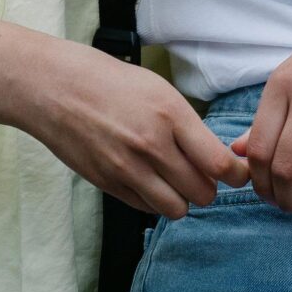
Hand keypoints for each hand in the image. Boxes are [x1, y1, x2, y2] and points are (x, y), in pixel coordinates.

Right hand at [17, 41, 248, 218]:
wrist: (53, 87)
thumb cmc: (108, 82)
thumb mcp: (159, 90)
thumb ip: (188, 126)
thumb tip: (216, 158)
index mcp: (170, 115)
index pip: (220, 165)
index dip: (237, 176)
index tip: (238, 174)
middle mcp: (151, 145)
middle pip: (203, 193)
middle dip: (209, 187)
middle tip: (202, 175)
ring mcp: (127, 168)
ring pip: (177, 209)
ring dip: (183, 199)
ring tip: (175, 182)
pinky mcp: (108, 183)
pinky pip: (146, 208)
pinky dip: (155, 200)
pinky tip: (149, 180)